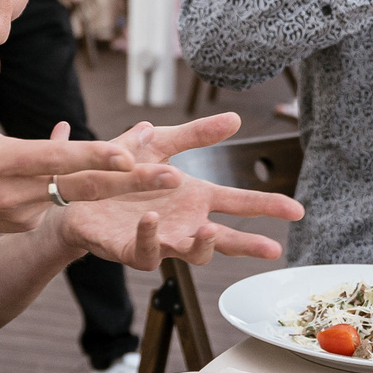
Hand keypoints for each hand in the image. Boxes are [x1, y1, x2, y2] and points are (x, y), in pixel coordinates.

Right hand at [0, 52, 174, 240]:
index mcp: (3, 164)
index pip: (59, 160)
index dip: (95, 157)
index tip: (130, 155)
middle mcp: (20, 194)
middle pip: (85, 187)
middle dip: (132, 183)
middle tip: (174, 176)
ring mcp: (24, 212)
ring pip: (79, 194)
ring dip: (120, 186)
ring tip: (165, 174)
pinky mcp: (26, 221)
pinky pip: (62, 199)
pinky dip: (88, 186)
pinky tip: (119, 172)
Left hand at [48, 109, 302, 267]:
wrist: (74, 191)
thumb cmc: (121, 170)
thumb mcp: (160, 143)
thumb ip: (196, 134)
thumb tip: (235, 118)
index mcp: (194, 199)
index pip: (239, 205)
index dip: (267, 207)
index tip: (297, 210)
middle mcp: (182, 224)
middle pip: (224, 241)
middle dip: (249, 245)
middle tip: (274, 249)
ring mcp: (159, 240)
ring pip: (189, 254)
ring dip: (200, 245)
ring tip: (207, 230)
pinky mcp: (129, 248)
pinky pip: (146, 251)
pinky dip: (151, 236)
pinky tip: (152, 219)